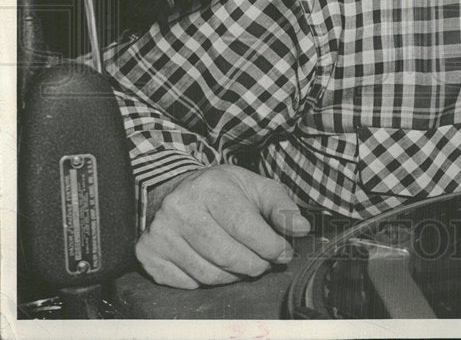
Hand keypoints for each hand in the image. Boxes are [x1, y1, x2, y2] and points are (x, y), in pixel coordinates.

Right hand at [136, 165, 310, 288]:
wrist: (176, 190)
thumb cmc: (222, 191)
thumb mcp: (255, 187)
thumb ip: (281, 207)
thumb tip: (302, 229)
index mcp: (210, 188)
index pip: (245, 227)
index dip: (270, 246)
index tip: (283, 252)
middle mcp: (180, 208)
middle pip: (227, 255)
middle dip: (255, 264)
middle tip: (265, 262)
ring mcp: (160, 233)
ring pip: (209, 274)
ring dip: (235, 276)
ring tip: (244, 263)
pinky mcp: (148, 254)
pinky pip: (188, 284)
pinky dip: (208, 281)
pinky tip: (216, 265)